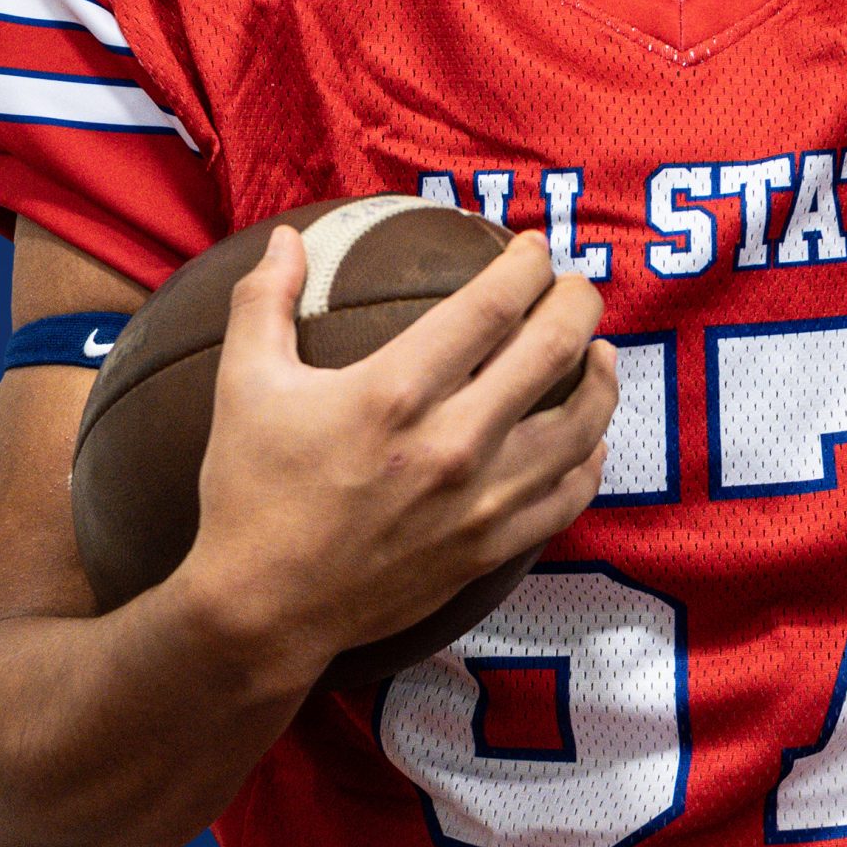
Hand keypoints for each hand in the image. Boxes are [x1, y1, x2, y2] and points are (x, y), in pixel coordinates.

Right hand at [175, 225, 615, 687]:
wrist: (261, 611)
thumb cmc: (249, 492)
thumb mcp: (245, 383)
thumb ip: (263, 300)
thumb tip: (284, 235)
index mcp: (395, 391)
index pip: (493, 304)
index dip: (527, 265)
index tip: (534, 248)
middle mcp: (452, 441)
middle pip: (552, 349)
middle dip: (577, 302)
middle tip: (576, 286)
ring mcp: (480, 501)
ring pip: (580, 425)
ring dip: (601, 378)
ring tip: (599, 352)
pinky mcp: (490, 549)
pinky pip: (569, 496)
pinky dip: (590, 459)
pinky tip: (589, 438)